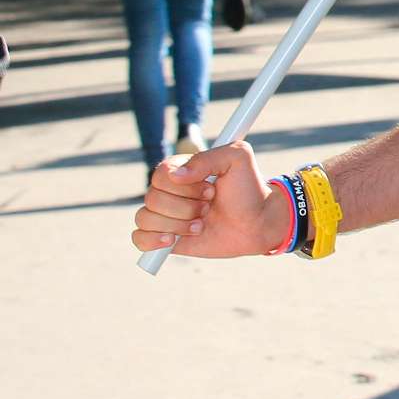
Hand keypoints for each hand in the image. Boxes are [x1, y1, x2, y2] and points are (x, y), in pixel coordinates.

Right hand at [129, 140, 290, 257]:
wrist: (258, 222)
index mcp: (181, 170)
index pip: (160, 175)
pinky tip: (173, 240)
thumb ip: (207, 158)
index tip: (211, 189)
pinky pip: (138, 238)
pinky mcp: (164, 237)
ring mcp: (166, 214)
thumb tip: (176, 176)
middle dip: (185, 207)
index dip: (184, 186)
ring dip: (177, 224)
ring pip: (145, 218)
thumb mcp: (238, 159)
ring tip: (201, 224)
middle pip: (152, 198)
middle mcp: (169, 191)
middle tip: (209, 207)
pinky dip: (153, 240)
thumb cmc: (248, 188)